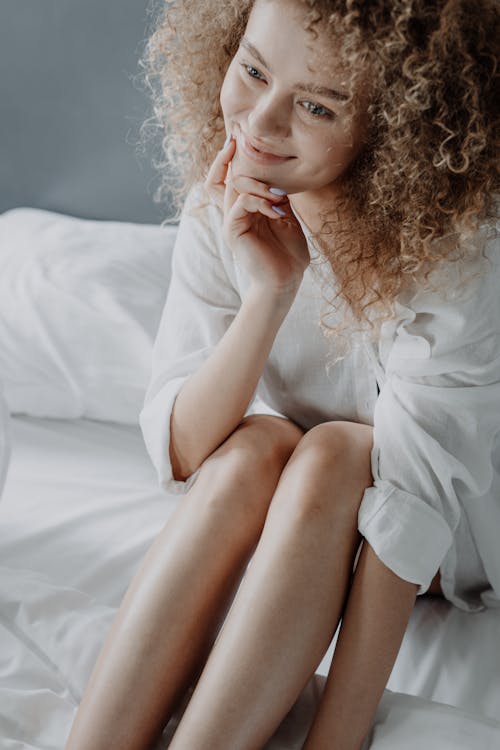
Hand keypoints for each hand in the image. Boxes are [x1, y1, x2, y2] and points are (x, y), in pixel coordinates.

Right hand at [203, 134, 310, 297]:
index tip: (235, 138)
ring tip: (278, 197)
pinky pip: (240, 203)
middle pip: (221, 177)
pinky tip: (276, 211)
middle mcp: (233, 213)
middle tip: (258, 160)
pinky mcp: (233, 231)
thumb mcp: (286, 217)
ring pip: (234, 186)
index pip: (226, 178)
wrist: (285, 281)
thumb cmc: (288, 254)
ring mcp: (231, 222)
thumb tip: (275, 176)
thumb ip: (276, 196)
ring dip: (259, 185)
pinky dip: (259, 201)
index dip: (226, 159)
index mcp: (244, 209)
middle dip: (239, 162)